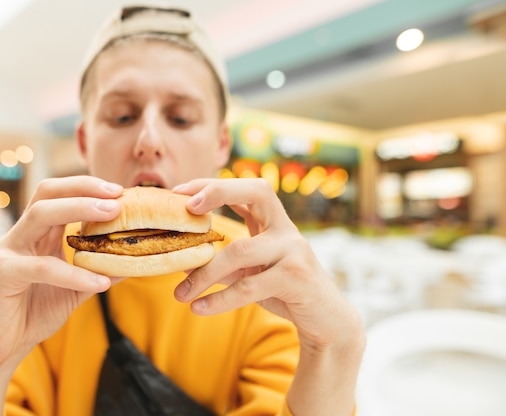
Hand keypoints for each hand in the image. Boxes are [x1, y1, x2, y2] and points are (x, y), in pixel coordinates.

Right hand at [0, 176, 122, 372]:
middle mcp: (20, 235)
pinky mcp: (1, 273)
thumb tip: (134, 261)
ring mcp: (8, 251)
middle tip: (117, 195)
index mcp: (36, 234)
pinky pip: (42, 267)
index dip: (88, 187)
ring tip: (112, 213)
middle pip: (47, 192)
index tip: (120, 191)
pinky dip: (74, 274)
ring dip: (79, 208)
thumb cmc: (32, 315)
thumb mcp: (74, 289)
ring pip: (41, 215)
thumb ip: (98, 271)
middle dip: (84, 188)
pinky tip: (101, 283)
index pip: (59, 194)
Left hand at [173, 178, 360, 348]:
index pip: (247, 188)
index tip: (179, 190)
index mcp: (275, 222)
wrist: (327, 321)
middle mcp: (287, 229)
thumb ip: (225, 263)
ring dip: (204, 273)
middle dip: (218, 192)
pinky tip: (199, 308)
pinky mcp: (296, 278)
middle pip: (256, 191)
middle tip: (186, 209)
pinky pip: (249, 286)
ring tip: (179, 294)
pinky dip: (220, 299)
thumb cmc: (285, 292)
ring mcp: (294, 251)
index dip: (215, 184)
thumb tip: (184, 260)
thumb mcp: (253, 273)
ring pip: (240, 250)